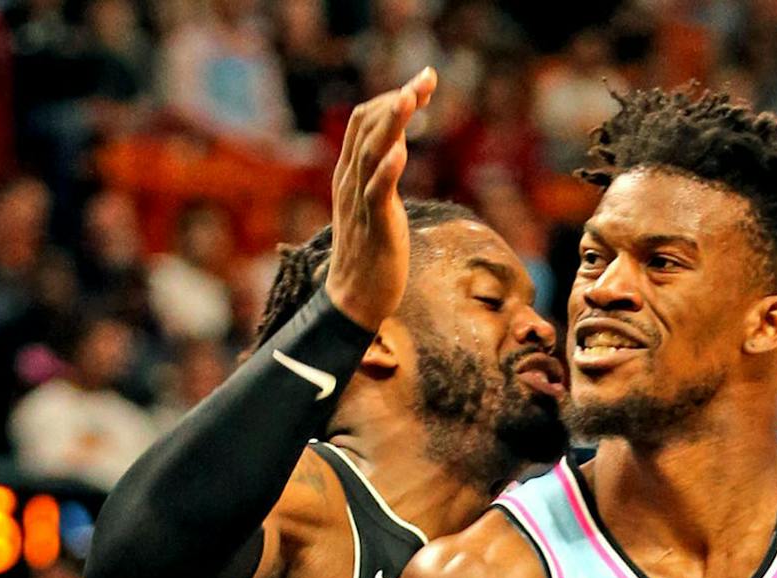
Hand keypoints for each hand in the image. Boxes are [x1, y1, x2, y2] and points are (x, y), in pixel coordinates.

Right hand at [325, 67, 436, 329]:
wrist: (354, 300)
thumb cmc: (369, 253)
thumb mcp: (373, 205)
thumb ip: (380, 175)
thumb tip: (394, 148)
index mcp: (349, 174)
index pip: (363, 122)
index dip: (391, 99)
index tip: (422, 84)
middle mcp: (350, 182)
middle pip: (366, 127)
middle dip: (397, 100)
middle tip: (427, 78)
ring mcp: (360, 203)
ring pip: (370, 154)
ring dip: (391, 124)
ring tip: (411, 98)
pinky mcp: (374, 227)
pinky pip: (377, 194)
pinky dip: (388, 171)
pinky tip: (401, 152)